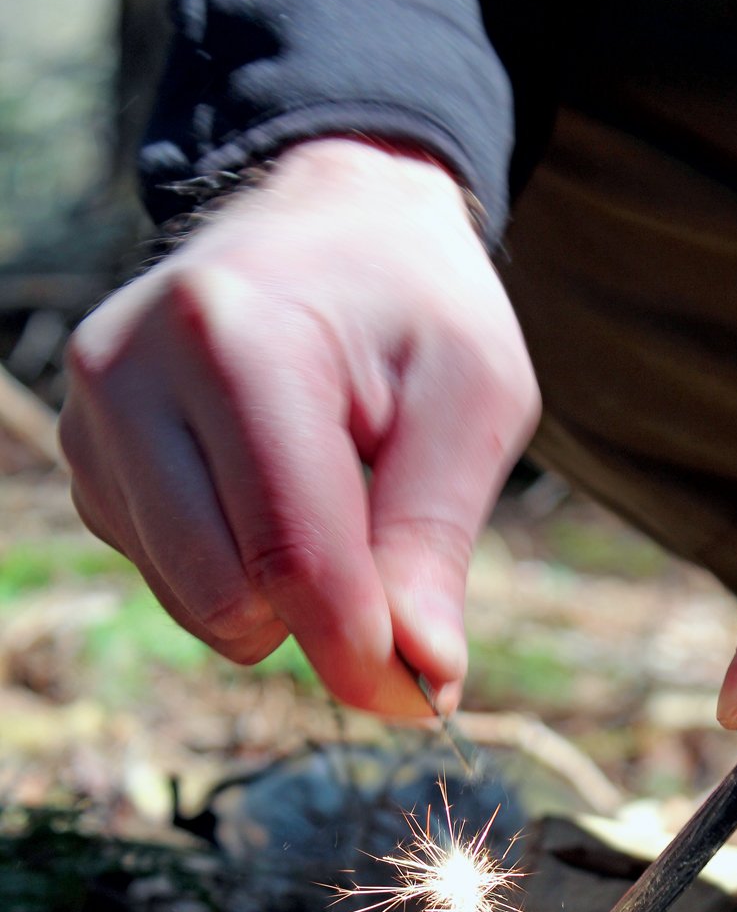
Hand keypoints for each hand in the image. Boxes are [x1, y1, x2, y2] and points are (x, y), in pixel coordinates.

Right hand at [60, 139, 539, 714]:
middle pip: (227, 598)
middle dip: (323, 619)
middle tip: (388, 558)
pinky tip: (266, 487)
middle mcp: (133, 375)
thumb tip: (422, 681)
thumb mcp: (472, 400)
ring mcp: (94, 420)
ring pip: (195, 604)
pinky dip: (238, 571)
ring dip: (280, 594)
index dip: (362, 648)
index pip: (291, 556)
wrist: (329, 224)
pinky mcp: (89, 462)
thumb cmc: (416, 309)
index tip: (424, 686)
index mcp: (236, 340)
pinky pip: (173, 584)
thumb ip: (438, 542)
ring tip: (324, 488)